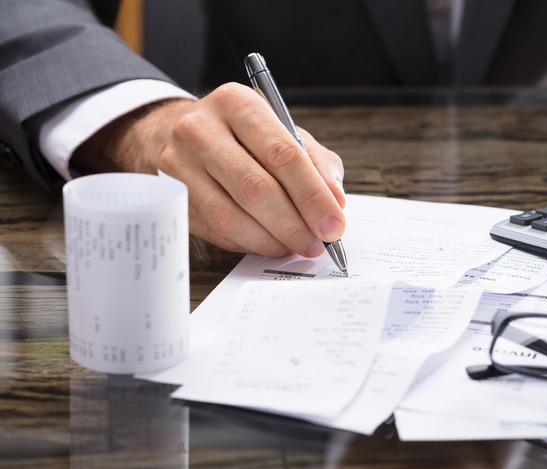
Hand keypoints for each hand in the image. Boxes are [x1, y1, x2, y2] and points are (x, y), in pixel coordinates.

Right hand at [72, 82, 345, 256]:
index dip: (313, 195)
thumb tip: (335, 200)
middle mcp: (201, 129)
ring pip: (232, 217)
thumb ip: (316, 162)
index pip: (282, 154)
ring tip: (297, 246)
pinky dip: (250, 243)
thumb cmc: (241, 135)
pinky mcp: (170, 197)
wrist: (173, 132)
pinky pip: (216, 231)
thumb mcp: (283, 131)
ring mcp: (179, 165)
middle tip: (318, 243)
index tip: (334, 223)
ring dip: (273, 240)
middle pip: (256, 188)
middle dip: (295, 224)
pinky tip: (270, 243)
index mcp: (237, 104)